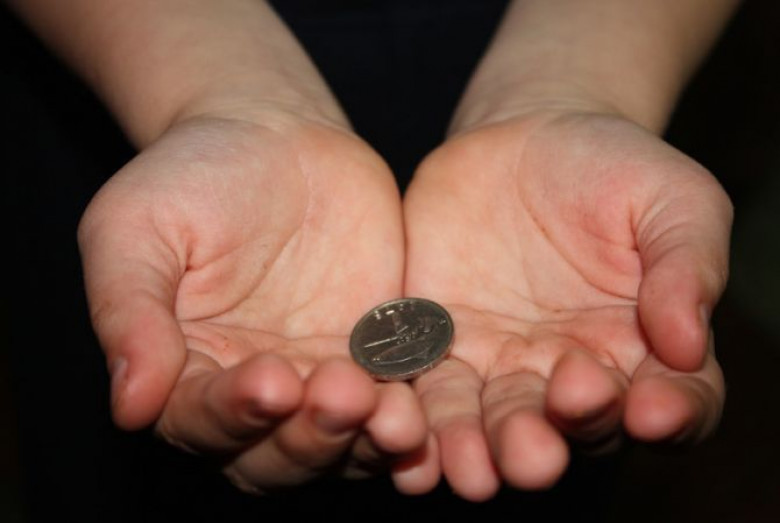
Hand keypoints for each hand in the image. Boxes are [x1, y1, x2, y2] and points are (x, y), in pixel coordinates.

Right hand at [78, 113, 428, 492]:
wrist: (273, 133)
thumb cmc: (190, 175)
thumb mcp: (135, 228)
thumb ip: (129, 313)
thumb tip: (130, 406)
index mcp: (185, 371)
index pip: (201, 421)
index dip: (232, 414)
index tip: (268, 381)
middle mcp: (253, 389)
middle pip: (278, 454)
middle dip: (310, 438)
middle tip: (342, 397)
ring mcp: (318, 374)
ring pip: (342, 439)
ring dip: (367, 440)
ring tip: (396, 418)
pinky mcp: (374, 351)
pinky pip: (395, 394)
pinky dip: (412, 408)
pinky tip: (427, 403)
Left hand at [402, 110, 731, 500]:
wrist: (524, 134)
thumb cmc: (611, 166)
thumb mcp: (672, 196)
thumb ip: (688, 264)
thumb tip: (688, 344)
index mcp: (642, 348)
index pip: (673, 402)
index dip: (670, 414)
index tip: (650, 410)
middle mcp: (568, 371)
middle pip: (564, 429)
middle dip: (545, 444)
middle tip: (534, 454)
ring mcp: (498, 362)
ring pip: (486, 422)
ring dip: (475, 450)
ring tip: (468, 470)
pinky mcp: (436, 342)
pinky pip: (422, 386)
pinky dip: (413, 416)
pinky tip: (402, 433)